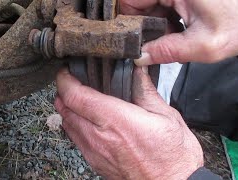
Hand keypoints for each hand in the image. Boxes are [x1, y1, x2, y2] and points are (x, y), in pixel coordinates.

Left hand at [55, 68, 203, 178]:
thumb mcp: (167, 116)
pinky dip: (74, 124)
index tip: (67, 71)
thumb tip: (136, 70)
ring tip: (80, 98)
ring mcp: (94, 152)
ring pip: (67, 124)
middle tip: (73, 81)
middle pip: (65, 109)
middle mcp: (99, 137)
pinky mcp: (95, 162)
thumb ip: (146, 91)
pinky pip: (75, 139)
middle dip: (64, 92)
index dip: (65, 80)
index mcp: (116, 121)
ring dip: (68, 108)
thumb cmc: (173, 157)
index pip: (76, 96)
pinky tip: (87, 119)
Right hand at [120, 0, 237, 64]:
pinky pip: (162, 5)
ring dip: (156, 25)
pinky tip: (177, 31)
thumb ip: (167, 52)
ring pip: (149, 5)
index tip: (132, 38)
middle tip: (157, 42)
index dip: (127, 20)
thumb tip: (140, 56)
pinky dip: (165, 20)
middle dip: (144, 25)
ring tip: (173, 38)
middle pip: (138, 3)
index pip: (130, 0)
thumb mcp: (203, 45)